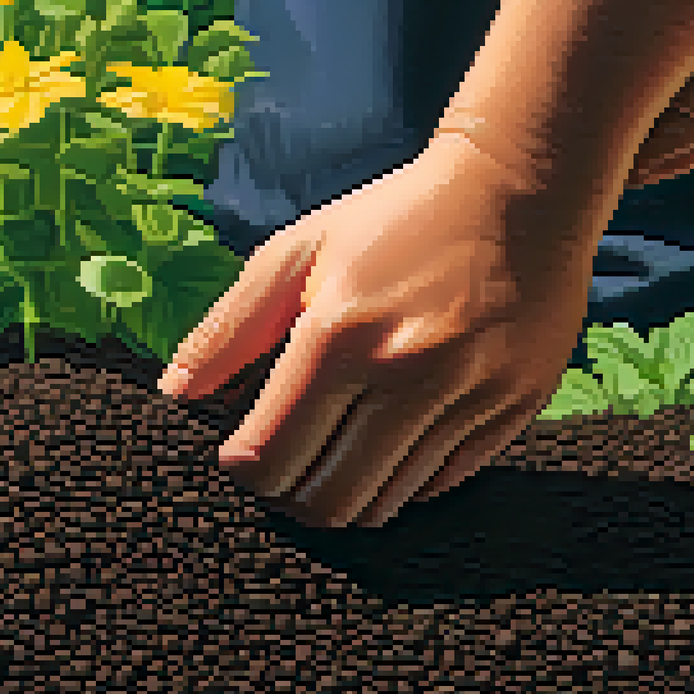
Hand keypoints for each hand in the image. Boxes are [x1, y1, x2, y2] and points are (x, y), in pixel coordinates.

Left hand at [158, 133, 609, 527]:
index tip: (242, 453)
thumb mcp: (298, 252)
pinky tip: (388, 445)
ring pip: (383, 503)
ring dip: (345, 496)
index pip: (271, 456)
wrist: (519, 190)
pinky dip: (402, 481)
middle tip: (285, 469)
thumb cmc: (394, 221)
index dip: (245, 469)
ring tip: (332, 461)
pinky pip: (439, 485)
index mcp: (339, 334)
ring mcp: (467, 396)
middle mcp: (406, 373)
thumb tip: (173, 392)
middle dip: (290, 497)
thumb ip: (228, 328)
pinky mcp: (512, 409)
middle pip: (326, 498)